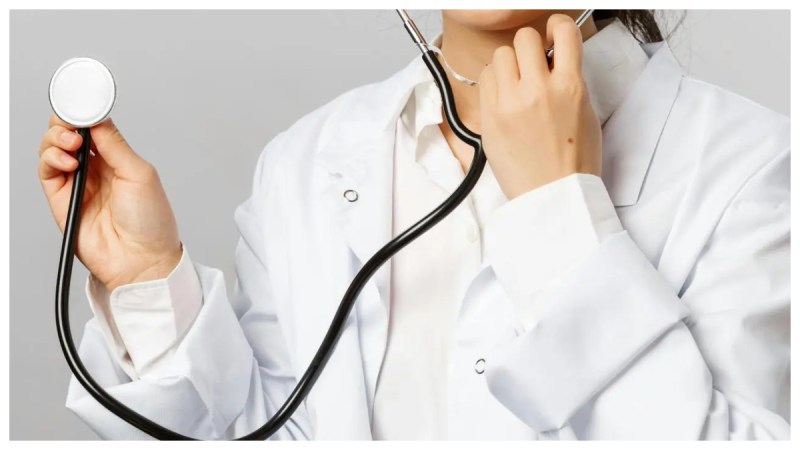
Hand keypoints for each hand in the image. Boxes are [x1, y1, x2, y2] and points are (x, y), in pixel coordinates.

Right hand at [38, 115, 181, 291]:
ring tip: (72, 144)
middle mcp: (95, 169)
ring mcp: (77, 184)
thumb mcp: (140, 173)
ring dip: (56, 139)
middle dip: (65, 121)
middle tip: (72, 122)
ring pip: (53, 149)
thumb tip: (97, 117)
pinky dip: (52, 159)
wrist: (142, 261)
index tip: (82, 100)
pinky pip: (47, 172)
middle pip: (67, 133)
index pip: (93, 126)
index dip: (84, 112)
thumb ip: (114, 144)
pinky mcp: (62, 200)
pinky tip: (68, 160)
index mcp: (117, 159)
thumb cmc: (151, 222)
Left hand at [478, 14, 601, 199]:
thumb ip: (569, 81)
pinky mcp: (489, 118)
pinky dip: (493, 83)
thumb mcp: (585, 113)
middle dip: (529, 48)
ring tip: (515, 84)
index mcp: (570, 87)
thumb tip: (554, 61)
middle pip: (524, 38)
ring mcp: (510, 104)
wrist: (553, 196)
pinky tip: (503, 99)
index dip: (556, 27)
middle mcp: (538, 90)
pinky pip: (484, 80)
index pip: (563, 32)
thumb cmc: (573, 162)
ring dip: (508, 64)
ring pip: (500, 55)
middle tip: (532, 64)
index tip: (553, 34)